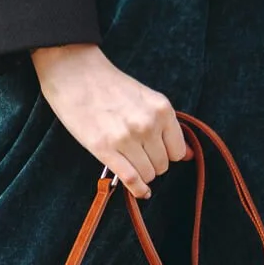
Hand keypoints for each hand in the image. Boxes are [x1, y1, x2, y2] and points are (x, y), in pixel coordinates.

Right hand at [29, 42, 192, 198]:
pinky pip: (131, 179)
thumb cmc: (110, 85)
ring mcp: (126, 138)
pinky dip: (137, 190)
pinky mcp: (104, 148)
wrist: (74, 72)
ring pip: (148, 174)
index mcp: (161, 109)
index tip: (156, 152)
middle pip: (163, 165)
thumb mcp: (146, 99)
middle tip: (138, 154)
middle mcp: (147, 124)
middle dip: (153, 164)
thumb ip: (166, 126)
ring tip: (130, 161)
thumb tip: (189, 156)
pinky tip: (140, 192)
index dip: (167, 155)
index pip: (178, 151)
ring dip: (142, 174)